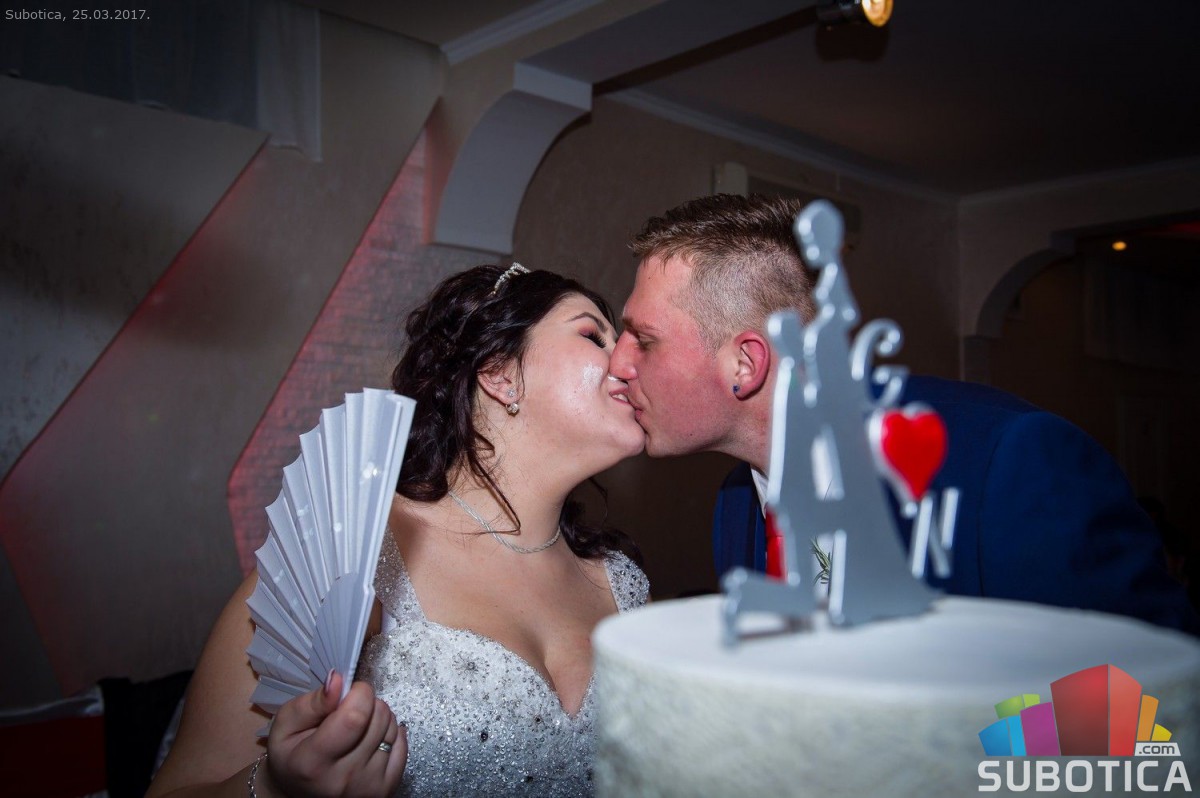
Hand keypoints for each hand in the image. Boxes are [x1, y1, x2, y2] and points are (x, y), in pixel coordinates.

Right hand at [262, 671, 406, 796]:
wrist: (297, 793)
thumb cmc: (291, 756)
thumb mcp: (286, 725)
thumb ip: (313, 702)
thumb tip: (338, 680)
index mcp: (313, 763)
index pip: (355, 717)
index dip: (359, 693)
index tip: (350, 692)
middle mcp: (344, 779)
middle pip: (378, 718)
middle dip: (367, 704)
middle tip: (348, 713)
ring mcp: (368, 788)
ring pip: (393, 728)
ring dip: (378, 719)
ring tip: (356, 729)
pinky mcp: (386, 789)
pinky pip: (403, 745)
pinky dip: (391, 734)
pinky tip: (371, 739)